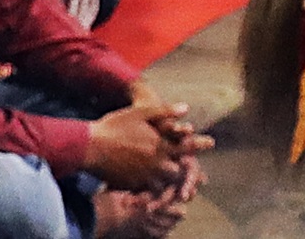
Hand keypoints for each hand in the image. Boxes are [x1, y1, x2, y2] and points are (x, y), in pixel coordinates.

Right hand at [86, 103, 207, 188]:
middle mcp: (155, 163)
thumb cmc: (116, 126)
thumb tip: (186, 108)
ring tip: (183, 190)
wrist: (92, 147)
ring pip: (165, 186)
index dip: (200, 144)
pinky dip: (156, 195)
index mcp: (160, 144)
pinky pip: (149, 194)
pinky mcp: (133, 186)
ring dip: (174, 187)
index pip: (186, 145)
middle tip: (199, 175)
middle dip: (189, 173)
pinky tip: (158, 195)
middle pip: (179, 172)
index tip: (212, 143)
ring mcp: (144, 177)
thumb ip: (165, 111)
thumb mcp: (142, 112)